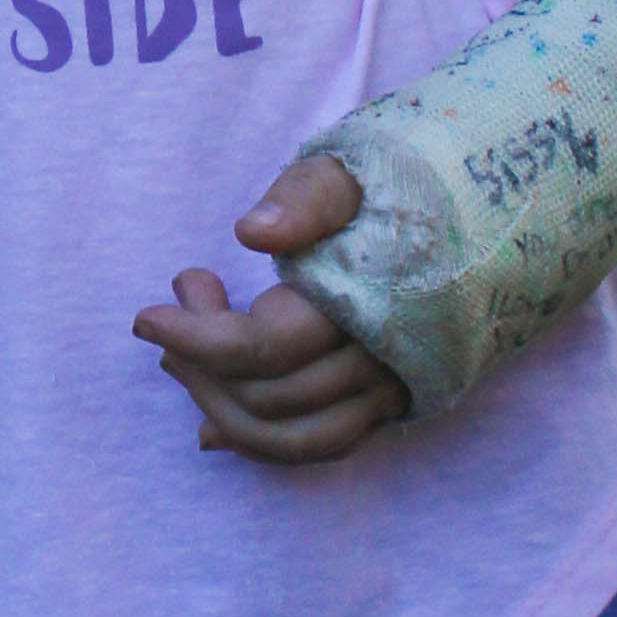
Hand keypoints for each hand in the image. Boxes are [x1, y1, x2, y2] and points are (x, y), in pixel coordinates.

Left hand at [133, 149, 410, 467]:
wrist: (473, 221)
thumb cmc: (395, 189)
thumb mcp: (349, 171)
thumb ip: (305, 197)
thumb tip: (251, 233)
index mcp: (367, 302)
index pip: (265, 347)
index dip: (196, 337)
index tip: (143, 317)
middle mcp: (383, 361)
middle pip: (269, 399)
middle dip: (199, 365)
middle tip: (170, 312)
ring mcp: (391, 391)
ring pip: (293, 438)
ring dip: (221, 408)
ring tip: (181, 355)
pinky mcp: (388, 406)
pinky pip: (321, 445)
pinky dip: (262, 442)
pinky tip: (211, 424)